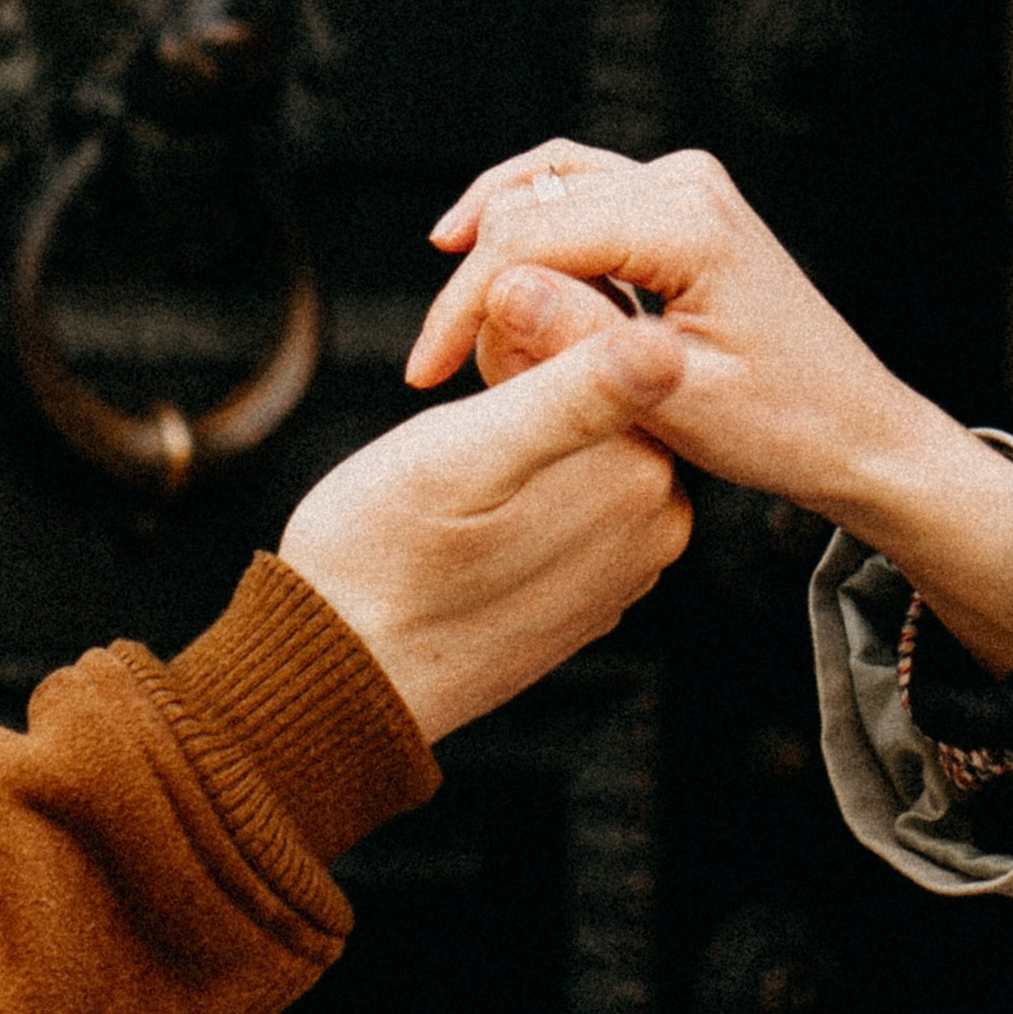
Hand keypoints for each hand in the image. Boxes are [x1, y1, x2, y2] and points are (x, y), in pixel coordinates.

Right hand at [280, 318, 691, 743]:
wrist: (339, 677)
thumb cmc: (380, 552)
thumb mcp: (464, 452)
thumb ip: (574, 396)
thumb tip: (672, 345)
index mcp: (638, 475)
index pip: (604, 343)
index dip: (523, 336)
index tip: (464, 372)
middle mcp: (658, 523)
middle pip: (602, 399)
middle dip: (530, 386)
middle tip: (455, 429)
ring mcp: (629, 565)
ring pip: (583, 450)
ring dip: (524, 441)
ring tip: (455, 484)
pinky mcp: (595, 592)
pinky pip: (570, 504)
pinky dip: (525, 493)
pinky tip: (471, 525)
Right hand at [408, 143, 1012, 672]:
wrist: (857, 429)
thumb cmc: (784, 428)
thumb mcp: (675, 405)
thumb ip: (583, 346)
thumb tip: (496, 289)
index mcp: (689, 225)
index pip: (531, 235)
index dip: (463, 302)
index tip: (424, 373)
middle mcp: (687, 183)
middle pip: (532, 202)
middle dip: (473, 278)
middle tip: (437, 363)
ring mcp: (687, 185)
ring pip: (549, 181)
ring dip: (493, 237)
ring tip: (451, 316)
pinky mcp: (683, 203)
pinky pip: (581, 194)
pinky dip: (531, 228)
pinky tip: (497, 282)